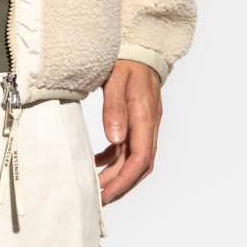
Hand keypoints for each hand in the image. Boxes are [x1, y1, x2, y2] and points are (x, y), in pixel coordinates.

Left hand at [95, 60, 161, 202]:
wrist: (140, 47)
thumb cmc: (127, 61)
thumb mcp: (115, 80)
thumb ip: (114, 108)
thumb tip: (114, 139)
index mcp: (145, 116)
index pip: (140, 158)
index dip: (124, 180)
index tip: (107, 193)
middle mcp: (149, 124)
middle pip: (140, 165)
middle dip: (122, 185)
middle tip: (100, 199)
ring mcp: (145, 124)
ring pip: (135, 159)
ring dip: (117, 175)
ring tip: (97, 186)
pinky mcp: (139, 122)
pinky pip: (129, 147)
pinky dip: (115, 159)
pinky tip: (98, 162)